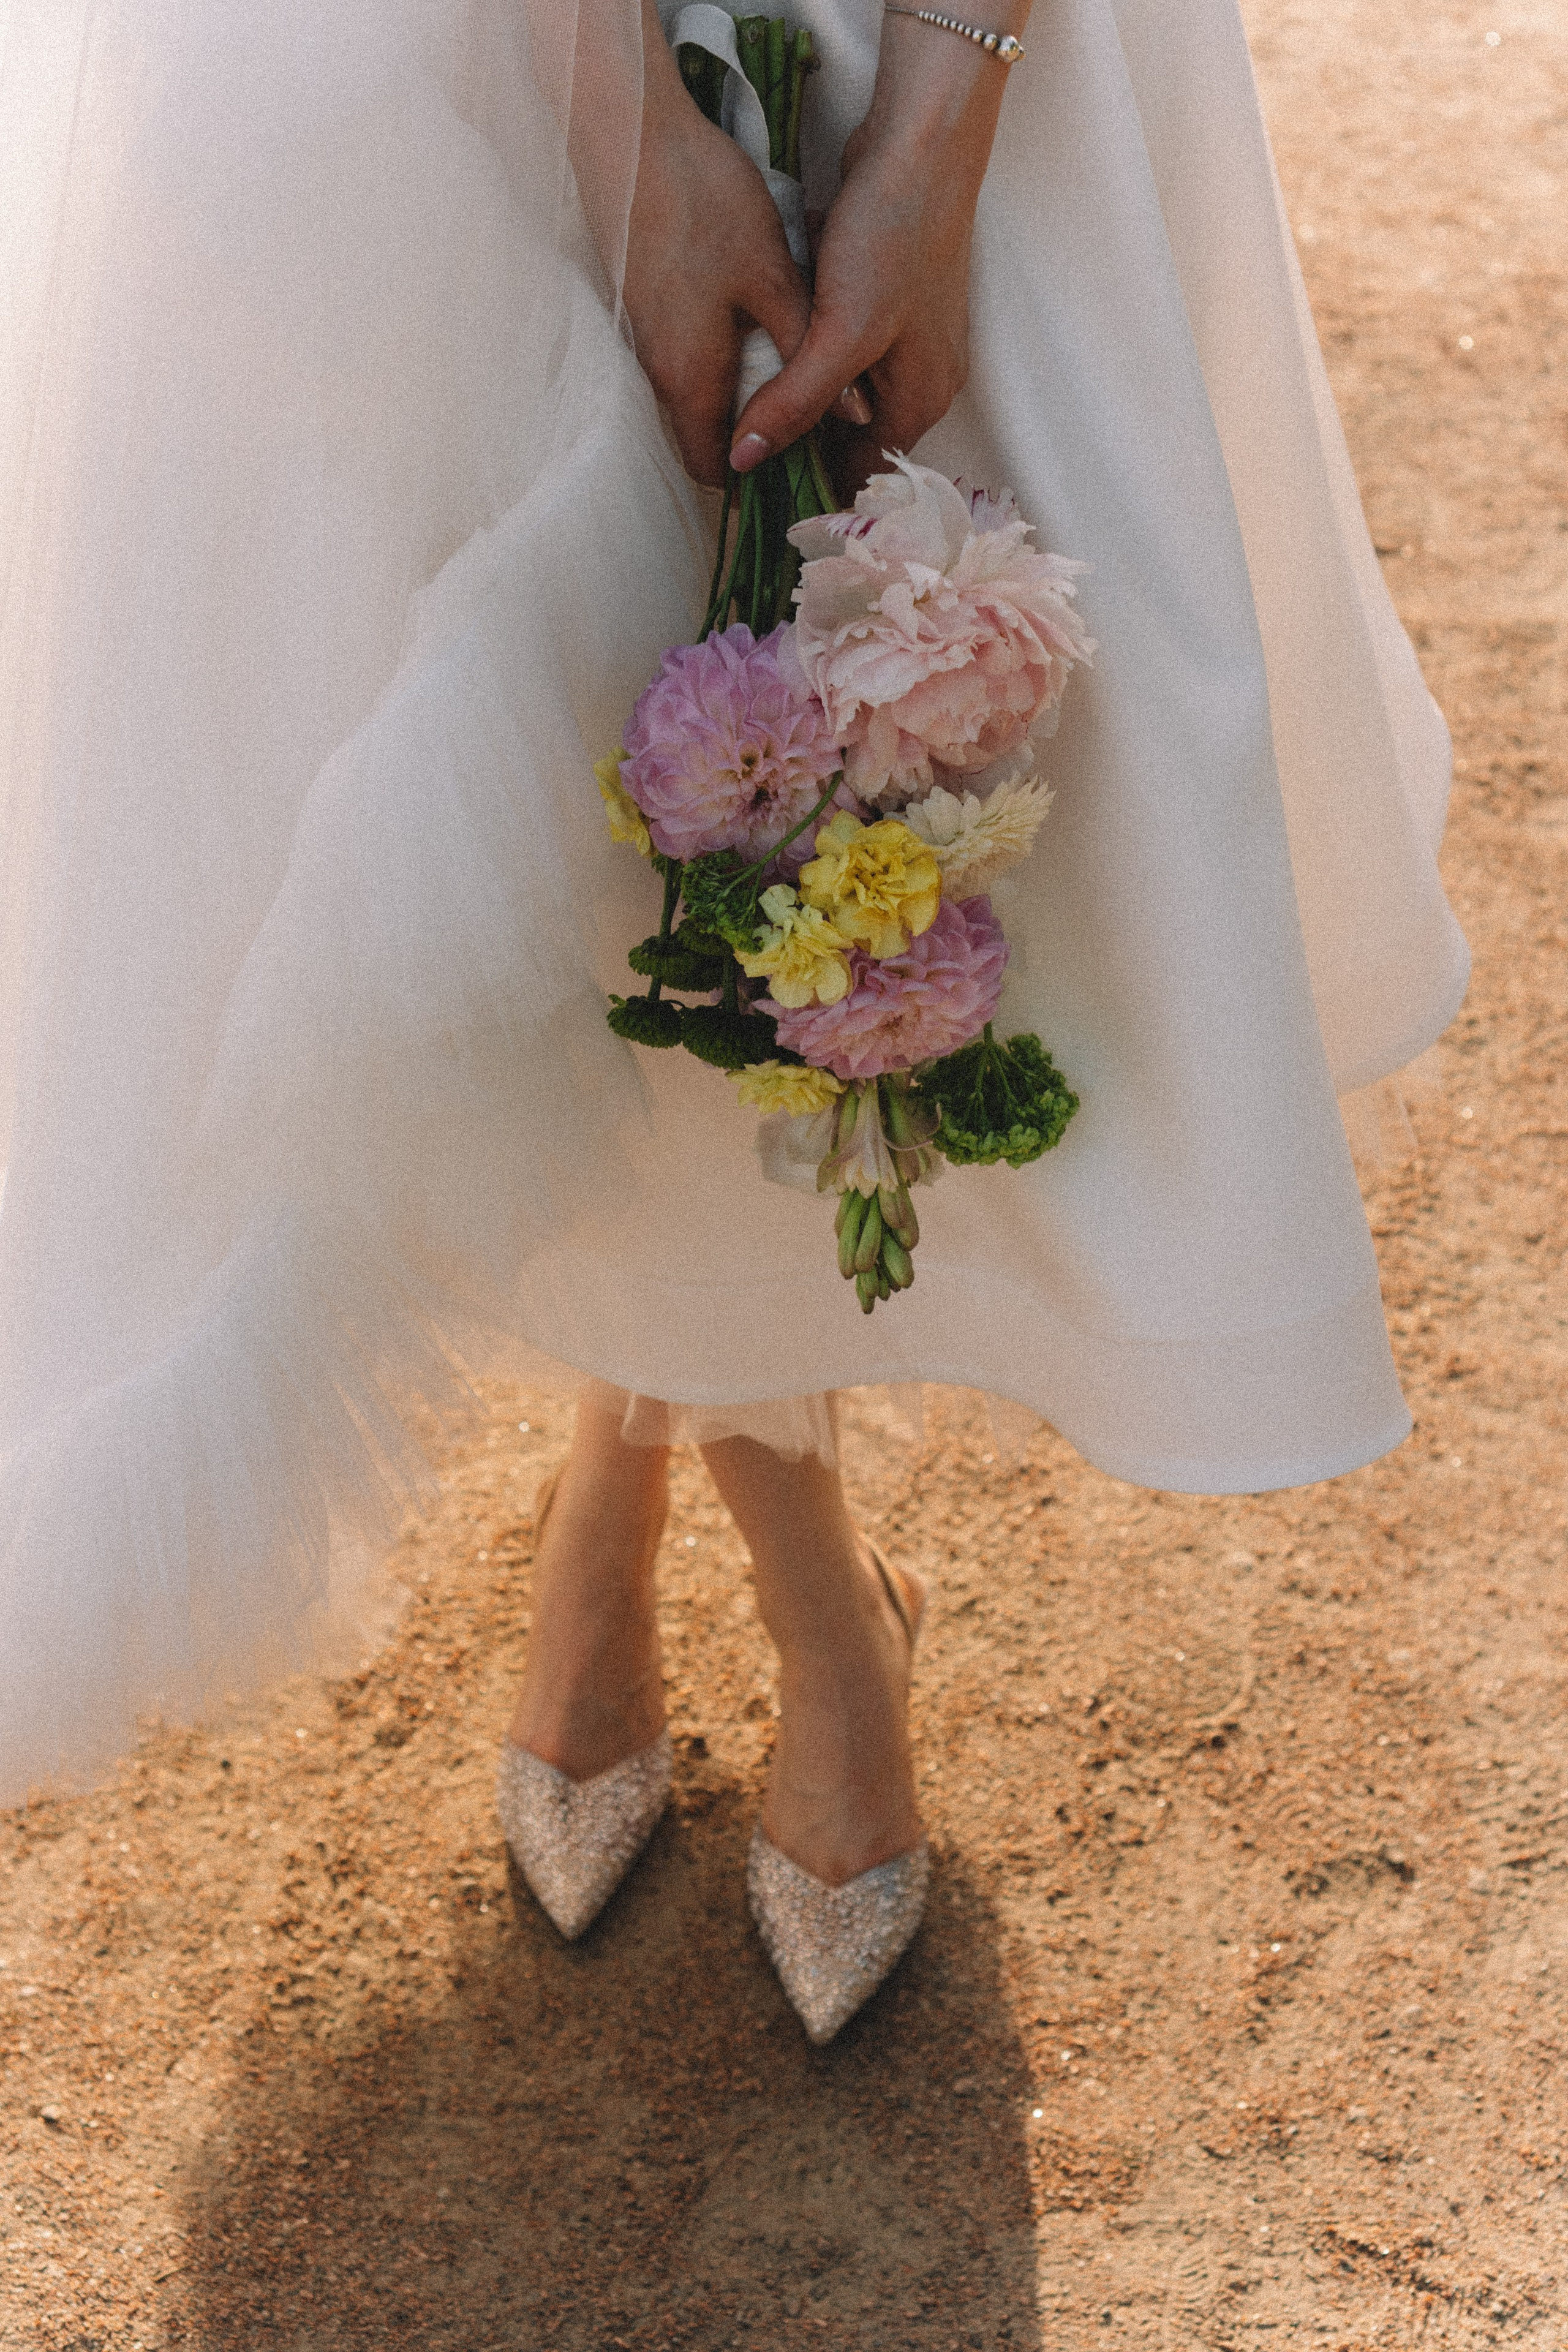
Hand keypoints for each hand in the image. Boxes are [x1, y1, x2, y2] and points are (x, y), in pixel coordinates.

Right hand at [620, 19, 811, 485]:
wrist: (629, 133)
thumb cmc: (703, 201)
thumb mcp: (773, 277)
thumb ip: (807, 351)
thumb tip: (850, 412)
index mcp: (690, 379)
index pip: (715, 469)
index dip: (756, 480)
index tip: (801, 469)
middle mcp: (658, 372)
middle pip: (705, 437)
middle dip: (753, 442)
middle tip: (810, 427)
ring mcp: (645, 338)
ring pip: (697, 397)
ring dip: (741, 399)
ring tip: (794, 378)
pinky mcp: (643, 306)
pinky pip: (685, 358)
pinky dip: (722, 363)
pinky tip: (758, 330)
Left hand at [729, 10, 1028, 487]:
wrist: (921, 143)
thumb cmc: (892, 238)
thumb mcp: (840, 334)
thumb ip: (796, 403)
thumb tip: (746, 460)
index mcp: (918, 403)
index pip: (859, 474)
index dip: (809, 484)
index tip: (752, 485)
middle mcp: (921, 381)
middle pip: (850, 437)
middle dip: (800, 437)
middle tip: (737, 438)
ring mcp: (908, 340)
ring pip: (843, 390)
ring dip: (802, 390)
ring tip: (746, 391)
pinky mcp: (889, 301)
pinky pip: (842, 345)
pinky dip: (813, 345)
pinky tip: (781, 332)